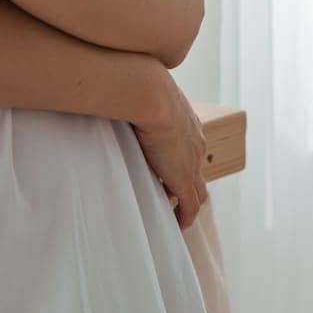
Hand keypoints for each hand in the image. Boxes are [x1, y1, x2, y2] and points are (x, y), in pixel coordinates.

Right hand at [131, 68, 207, 230]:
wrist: (149, 93)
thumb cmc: (139, 87)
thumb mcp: (140, 95)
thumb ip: (134, 103)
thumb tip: (114, 97)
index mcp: (187, 122)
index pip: (189, 148)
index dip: (177, 161)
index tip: (162, 169)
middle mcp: (195, 143)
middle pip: (197, 171)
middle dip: (185, 184)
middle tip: (168, 194)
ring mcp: (192, 162)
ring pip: (198, 190)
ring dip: (186, 202)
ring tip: (173, 212)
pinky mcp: (183, 178)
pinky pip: (190, 205)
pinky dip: (185, 217)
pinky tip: (176, 225)